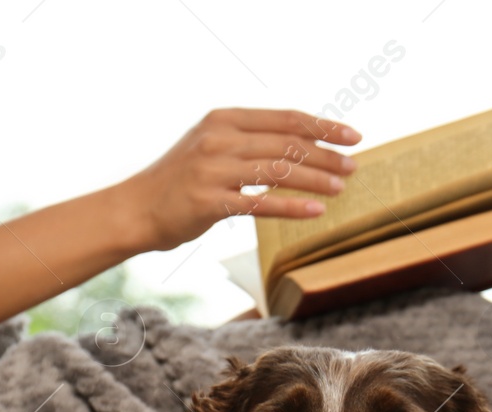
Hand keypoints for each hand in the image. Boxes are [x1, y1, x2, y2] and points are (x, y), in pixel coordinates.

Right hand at [114, 108, 361, 251]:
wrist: (137, 208)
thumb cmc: (184, 179)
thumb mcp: (214, 146)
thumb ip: (252, 141)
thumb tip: (306, 144)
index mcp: (224, 120)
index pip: (285, 119)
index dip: (323, 126)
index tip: (353, 135)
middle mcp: (218, 139)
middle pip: (286, 145)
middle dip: (326, 155)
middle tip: (353, 165)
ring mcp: (212, 170)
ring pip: (277, 172)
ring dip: (315, 180)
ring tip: (341, 187)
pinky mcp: (208, 202)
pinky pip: (259, 205)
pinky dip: (292, 207)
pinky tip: (317, 211)